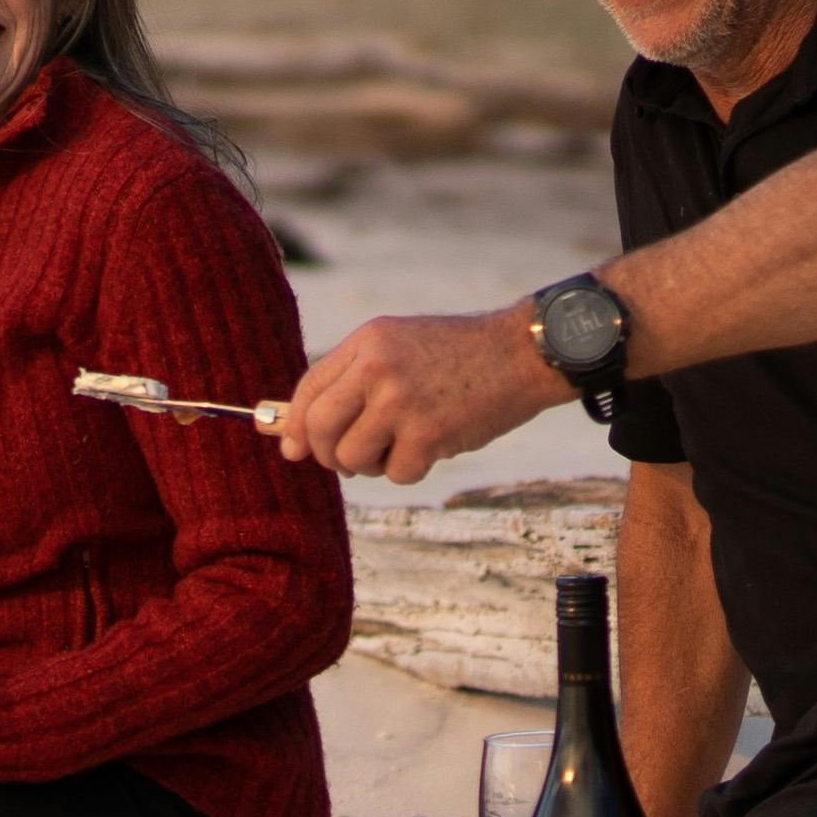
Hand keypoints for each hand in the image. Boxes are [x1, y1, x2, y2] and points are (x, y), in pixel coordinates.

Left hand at [275, 306, 572, 482]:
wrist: (522, 354)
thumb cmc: (459, 355)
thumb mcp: (400, 346)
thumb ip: (354, 380)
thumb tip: (297, 435)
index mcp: (367, 342)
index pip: (309, 389)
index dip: (294, 426)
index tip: (294, 451)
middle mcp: (376, 368)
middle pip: (319, 428)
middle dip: (328, 455)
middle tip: (349, 461)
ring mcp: (400, 402)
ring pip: (352, 458)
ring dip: (372, 466)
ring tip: (400, 446)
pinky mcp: (428, 434)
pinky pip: (395, 474)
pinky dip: (410, 470)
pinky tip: (433, 447)